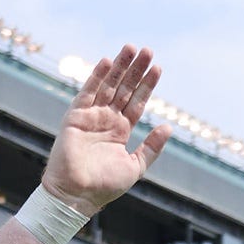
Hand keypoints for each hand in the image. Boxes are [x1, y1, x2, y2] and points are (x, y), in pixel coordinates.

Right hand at [43, 47, 172, 206]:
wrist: (77, 194)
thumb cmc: (105, 185)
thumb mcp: (135, 166)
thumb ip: (151, 147)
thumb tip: (168, 127)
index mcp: (120, 130)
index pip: (137, 102)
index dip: (147, 85)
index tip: (158, 67)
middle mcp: (106, 120)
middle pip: (124, 88)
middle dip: (136, 70)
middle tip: (148, 50)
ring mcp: (91, 116)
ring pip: (108, 85)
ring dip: (119, 67)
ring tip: (131, 48)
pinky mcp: (76, 116)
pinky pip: (87, 92)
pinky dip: (96, 76)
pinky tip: (107, 61)